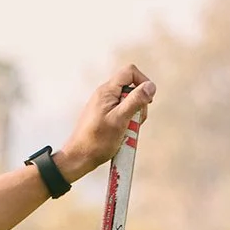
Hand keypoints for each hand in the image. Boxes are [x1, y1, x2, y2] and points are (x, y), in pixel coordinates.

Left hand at [56, 64, 154, 181]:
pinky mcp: (105, 116)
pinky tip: (124, 134)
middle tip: (135, 120)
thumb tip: (150, 86)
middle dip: (139, 103)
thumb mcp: (120, 119)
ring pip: (129, 103)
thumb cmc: (97, 141)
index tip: (147, 100)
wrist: (80, 157)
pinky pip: (123, 113)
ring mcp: (105, 106)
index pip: (130, 72)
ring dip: (134, 115)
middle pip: (131, 88)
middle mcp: (105, 95)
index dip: (143, 82)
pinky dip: (128, 122)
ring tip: (128, 130)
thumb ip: (135, 100)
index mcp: (106, 91)